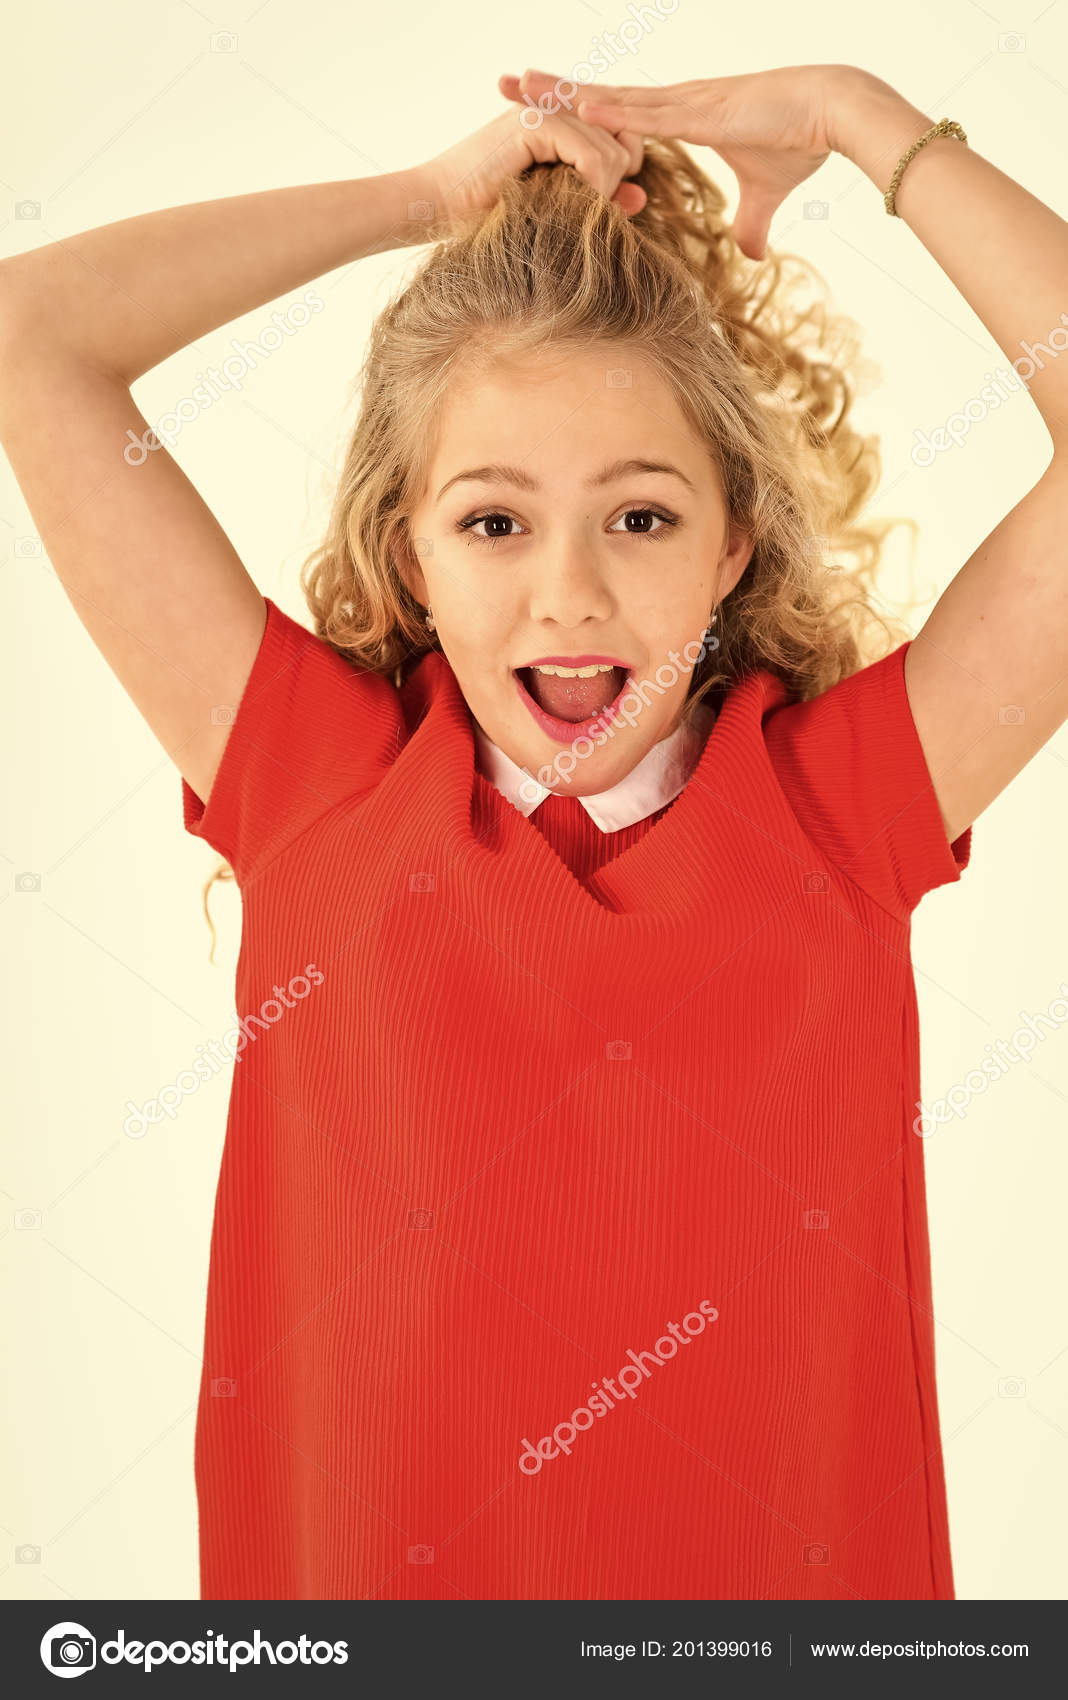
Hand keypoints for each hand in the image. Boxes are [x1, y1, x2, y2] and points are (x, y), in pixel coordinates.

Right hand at [421, 104, 647, 229]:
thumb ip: (599, 197)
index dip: (623, 171)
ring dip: (602, 191)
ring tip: (572, 211)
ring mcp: (545, 111)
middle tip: (587, 211)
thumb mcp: (557, 206)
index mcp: (560, 121)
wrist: (437, 206)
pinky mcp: (536, 124)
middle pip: (625, 140)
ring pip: (612, 150)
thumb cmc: (487, 214)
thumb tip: (642, 196)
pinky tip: (567, 204)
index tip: (602, 202)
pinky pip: (592, 156)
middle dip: (616, 183)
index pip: (621, 135)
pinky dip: (591, 187)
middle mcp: (556, 108)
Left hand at [500, 64, 854, 259]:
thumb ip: (751, 224)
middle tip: (506, 84)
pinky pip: (648, 114)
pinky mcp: (701, 111)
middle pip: (599, 97)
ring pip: (612, 98)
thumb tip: (752, 256)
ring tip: (522, 88)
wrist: (832, 112)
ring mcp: (684, 103)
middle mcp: (674, 103)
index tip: (537, 105)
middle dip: (551, 92)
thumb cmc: (802, 141)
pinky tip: (578, 109)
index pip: (615, 112)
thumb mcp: (766, 192)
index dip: (575, 108)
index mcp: (681, 116)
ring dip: (567, 95)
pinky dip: (613, 113)